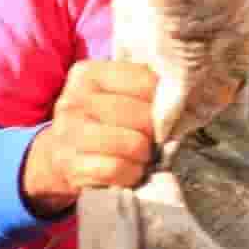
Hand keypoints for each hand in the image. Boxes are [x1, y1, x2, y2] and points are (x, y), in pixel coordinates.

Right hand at [21, 60, 159, 215]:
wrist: (59, 155)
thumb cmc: (100, 122)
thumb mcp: (116, 95)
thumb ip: (145, 90)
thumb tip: (189, 99)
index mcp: (88, 74)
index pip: (145, 81)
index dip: (164, 101)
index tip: (165, 112)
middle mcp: (74, 100)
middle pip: (141, 115)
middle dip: (155, 132)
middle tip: (152, 139)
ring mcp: (69, 133)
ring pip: (132, 143)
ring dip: (144, 155)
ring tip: (140, 155)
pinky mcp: (71, 165)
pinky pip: (118, 169)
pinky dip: (131, 174)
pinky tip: (128, 170)